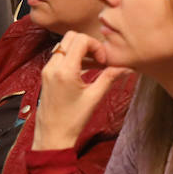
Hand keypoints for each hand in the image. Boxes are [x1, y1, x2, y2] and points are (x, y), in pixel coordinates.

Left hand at [33, 32, 129, 150]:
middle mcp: (52, 66)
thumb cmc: (73, 120)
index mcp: (65, 71)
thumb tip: (126, 66)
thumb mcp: (94, 98)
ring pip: (64, 45)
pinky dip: (72, 57)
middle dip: (88, 44)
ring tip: (95, 65)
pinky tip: (85, 70)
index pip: (81, 40)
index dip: (96, 46)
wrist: (52, 136)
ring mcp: (47, 69)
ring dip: (80, 50)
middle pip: (71, 37)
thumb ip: (109, 77)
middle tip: (100, 60)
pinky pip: (59, 56)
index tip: (104, 61)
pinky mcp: (46, 74)